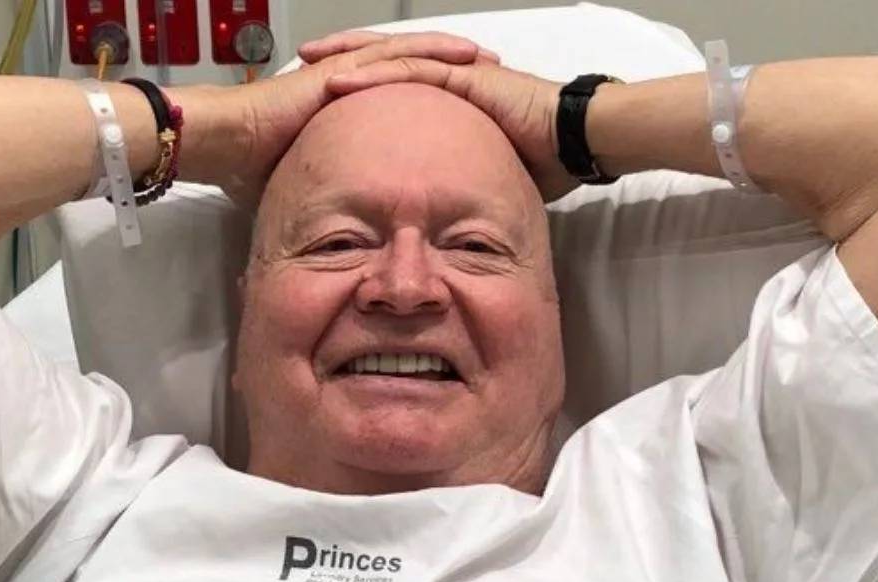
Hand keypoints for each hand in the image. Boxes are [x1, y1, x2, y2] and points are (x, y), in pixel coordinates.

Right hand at [177, 31, 497, 203]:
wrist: (224, 144)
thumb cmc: (252, 167)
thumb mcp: (310, 192)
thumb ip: (334, 210)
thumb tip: (349, 250)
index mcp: (347, 110)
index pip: (402, 100)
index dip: (439, 103)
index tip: (475, 113)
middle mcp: (350, 86)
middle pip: (414, 72)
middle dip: (455, 74)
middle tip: (495, 78)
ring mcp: (346, 73)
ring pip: (409, 56)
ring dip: (451, 57)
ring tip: (487, 61)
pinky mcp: (340, 70)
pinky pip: (391, 56)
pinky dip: (426, 53)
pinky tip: (458, 55)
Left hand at [310, 43, 573, 201]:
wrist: (577, 141)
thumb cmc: (544, 161)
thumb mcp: (483, 178)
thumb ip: (456, 191)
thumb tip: (436, 226)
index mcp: (448, 100)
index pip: (392, 86)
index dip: (356, 88)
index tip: (319, 98)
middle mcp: (448, 80)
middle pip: (382, 63)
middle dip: (339, 61)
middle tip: (300, 66)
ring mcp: (455, 73)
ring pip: (389, 59)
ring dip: (346, 61)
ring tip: (309, 65)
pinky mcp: (464, 75)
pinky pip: (411, 70)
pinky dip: (374, 74)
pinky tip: (341, 79)